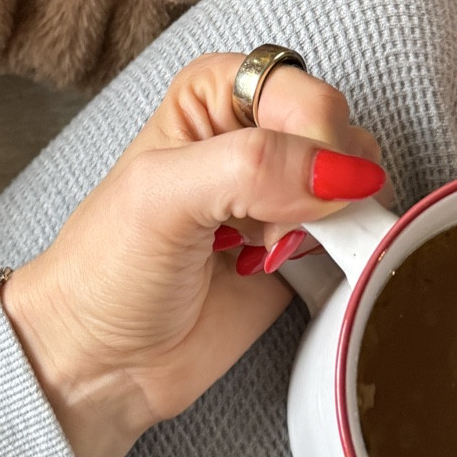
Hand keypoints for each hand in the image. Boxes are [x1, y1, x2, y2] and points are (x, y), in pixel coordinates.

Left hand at [0, 54, 385, 456]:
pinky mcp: (301, 249)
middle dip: (320, 182)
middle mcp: (252, 135)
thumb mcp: (161, 197)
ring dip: (327, 221)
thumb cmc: (105, 273)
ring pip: (355, 180)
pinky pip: (355, 234)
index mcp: (213, 95)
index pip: (300, 90)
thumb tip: (345, 172)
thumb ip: (252, 166)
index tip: (290, 188)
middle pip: (338, 131)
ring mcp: (281, 194)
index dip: (311, 135)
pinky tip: (283, 267)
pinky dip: (342, 251)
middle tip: (264, 225)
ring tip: (263, 249)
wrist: (101, 366)